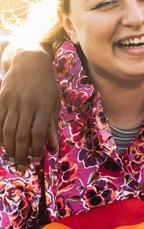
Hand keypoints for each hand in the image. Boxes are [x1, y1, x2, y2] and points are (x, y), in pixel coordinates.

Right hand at [0, 49, 59, 163]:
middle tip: (21, 165)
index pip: (38, 133)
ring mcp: (12, 101)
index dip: (36, 149)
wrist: (29, 62)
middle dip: (21, 152)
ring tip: (11, 158)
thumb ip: (52, 125)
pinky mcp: (1, 98)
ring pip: (8, 129)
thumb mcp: (54, 103)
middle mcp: (27, 105)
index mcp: (43, 106)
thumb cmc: (46, 85)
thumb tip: (53, 147)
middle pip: (21, 134)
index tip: (36, 161)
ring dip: (9, 147)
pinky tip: (2, 143)